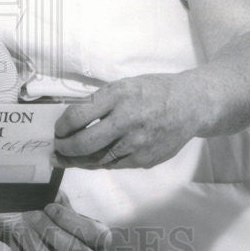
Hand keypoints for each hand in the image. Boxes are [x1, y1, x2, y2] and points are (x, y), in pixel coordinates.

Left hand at [9, 192, 109, 250]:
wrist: (45, 243)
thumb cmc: (58, 221)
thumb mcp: (64, 207)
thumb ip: (59, 199)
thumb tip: (49, 194)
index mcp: (101, 240)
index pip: (91, 233)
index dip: (68, 219)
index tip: (48, 206)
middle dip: (49, 231)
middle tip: (30, 215)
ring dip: (33, 245)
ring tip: (19, 227)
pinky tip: (15, 241)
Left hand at [53, 73, 201, 169]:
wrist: (191, 105)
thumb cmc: (153, 91)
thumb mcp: (123, 85)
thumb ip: (99, 102)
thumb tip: (71, 120)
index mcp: (118, 95)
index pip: (77, 115)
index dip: (61, 126)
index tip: (58, 130)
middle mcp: (127, 120)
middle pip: (84, 143)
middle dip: (64, 148)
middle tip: (57, 147)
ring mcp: (137, 143)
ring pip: (97, 159)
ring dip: (77, 161)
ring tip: (65, 159)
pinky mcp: (145, 160)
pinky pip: (114, 165)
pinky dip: (98, 163)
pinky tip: (89, 160)